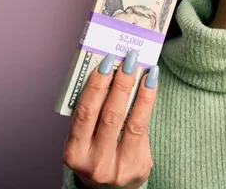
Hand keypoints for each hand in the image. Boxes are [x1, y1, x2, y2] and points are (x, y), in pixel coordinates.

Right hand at [62, 50, 158, 188]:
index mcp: (74, 153)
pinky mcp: (138, 167)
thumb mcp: (86, 141)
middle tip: (129, 59)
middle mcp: (94, 162)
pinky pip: (143, 129)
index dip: (96, 86)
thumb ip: (94, 116)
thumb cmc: (97, 155)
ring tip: (145, 69)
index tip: (106, 63)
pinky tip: (151, 86)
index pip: (85, 113)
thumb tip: (111, 74)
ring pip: (130, 121)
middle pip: (108, 115)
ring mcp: (118, 166)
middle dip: (120, 83)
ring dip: (139, 90)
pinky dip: (147, 103)